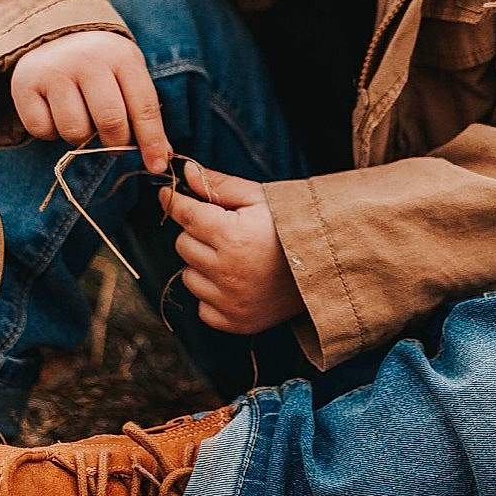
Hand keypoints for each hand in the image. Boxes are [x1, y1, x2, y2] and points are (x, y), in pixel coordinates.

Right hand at [9, 30, 171, 173]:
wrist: (54, 33)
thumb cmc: (101, 65)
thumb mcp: (127, 75)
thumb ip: (143, 112)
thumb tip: (161, 157)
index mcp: (121, 57)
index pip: (144, 106)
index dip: (152, 141)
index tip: (157, 166)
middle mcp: (87, 60)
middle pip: (110, 122)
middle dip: (115, 143)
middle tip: (113, 143)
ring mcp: (54, 71)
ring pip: (75, 131)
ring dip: (81, 138)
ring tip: (81, 118)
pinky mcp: (25, 84)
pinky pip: (42, 130)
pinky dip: (51, 132)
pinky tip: (55, 112)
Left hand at [164, 161, 303, 334]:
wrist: (327, 268)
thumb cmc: (293, 227)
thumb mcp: (260, 198)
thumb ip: (220, 186)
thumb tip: (188, 172)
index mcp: (233, 237)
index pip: (185, 215)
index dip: (175, 202)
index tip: (168, 196)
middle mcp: (228, 272)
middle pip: (182, 245)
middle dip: (196, 233)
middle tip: (221, 229)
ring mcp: (231, 301)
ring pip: (188, 276)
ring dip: (202, 265)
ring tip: (232, 257)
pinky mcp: (236, 322)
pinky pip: (202, 307)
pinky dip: (212, 294)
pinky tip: (235, 282)